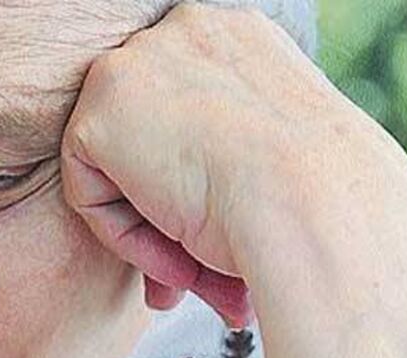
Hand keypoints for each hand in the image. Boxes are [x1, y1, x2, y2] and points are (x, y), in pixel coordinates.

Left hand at [61, 3, 406, 357]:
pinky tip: (175, 256)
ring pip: (116, 164)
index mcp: (236, 38)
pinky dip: (123, 236)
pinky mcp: (100, 111)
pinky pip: (90, 191)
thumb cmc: (316, 199)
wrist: (317, 207)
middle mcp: (185, 32)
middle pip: (147, 135)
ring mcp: (137, 65)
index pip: (187, 110)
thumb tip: (193, 204)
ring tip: (192, 276)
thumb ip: (227, 156)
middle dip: (163, 212)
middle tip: (190, 273)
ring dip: (149, 229)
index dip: (195, 181)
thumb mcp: (277, 158)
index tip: (220, 232)